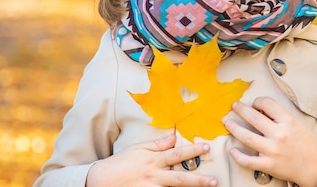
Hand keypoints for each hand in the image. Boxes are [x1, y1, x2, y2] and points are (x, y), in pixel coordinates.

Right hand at [86, 133, 217, 186]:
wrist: (101, 180)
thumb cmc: (121, 162)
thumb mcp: (138, 149)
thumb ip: (157, 144)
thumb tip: (173, 136)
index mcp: (154, 161)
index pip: (176, 154)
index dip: (192, 150)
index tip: (207, 147)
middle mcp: (154, 176)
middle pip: (180, 179)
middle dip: (198, 180)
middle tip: (215, 181)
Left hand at [224, 97, 316, 186]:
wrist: (314, 166)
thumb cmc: (305, 143)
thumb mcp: (296, 124)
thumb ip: (280, 116)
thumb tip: (260, 108)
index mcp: (288, 122)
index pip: (268, 104)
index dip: (258, 101)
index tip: (254, 103)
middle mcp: (280, 135)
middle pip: (253, 118)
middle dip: (241, 110)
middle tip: (234, 106)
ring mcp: (273, 151)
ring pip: (247, 137)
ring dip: (234, 128)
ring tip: (228, 123)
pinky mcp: (269, 165)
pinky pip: (248, 160)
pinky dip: (238, 156)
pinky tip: (232, 150)